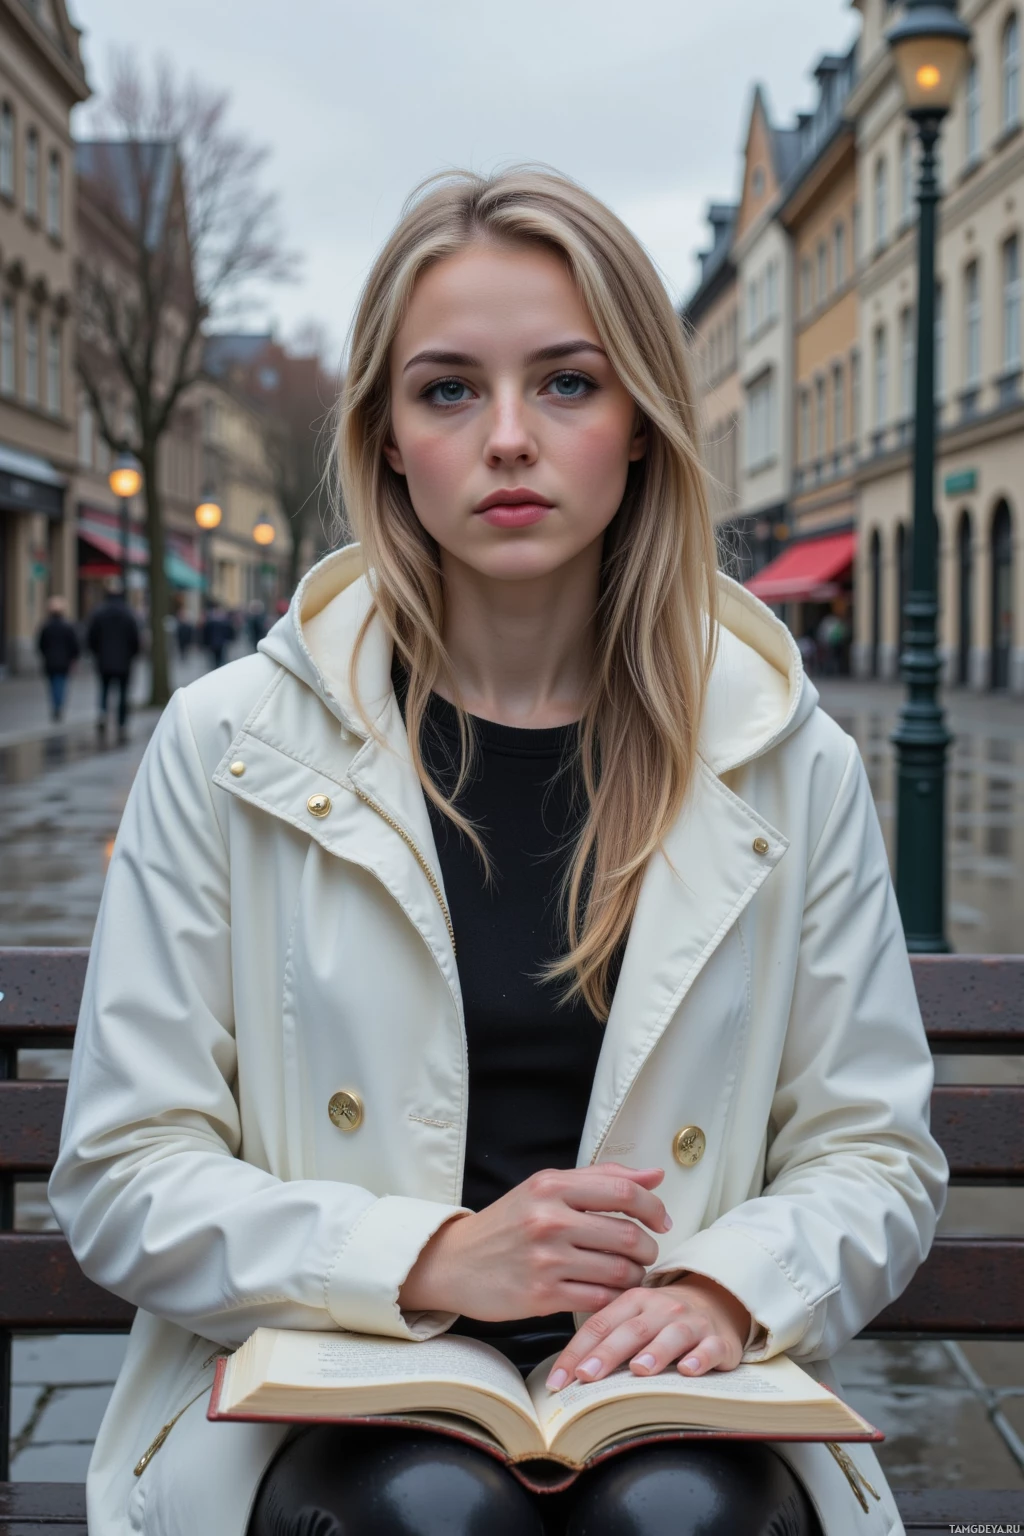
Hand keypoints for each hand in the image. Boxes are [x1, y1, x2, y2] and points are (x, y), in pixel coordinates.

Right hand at [399, 1165, 671, 1321]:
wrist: (455, 1262)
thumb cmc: (509, 1223)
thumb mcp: (547, 1188)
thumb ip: (602, 1178)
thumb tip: (656, 1174)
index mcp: (552, 1185)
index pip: (623, 1190)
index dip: (654, 1207)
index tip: (663, 1220)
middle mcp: (549, 1219)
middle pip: (628, 1235)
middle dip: (648, 1248)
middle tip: (646, 1254)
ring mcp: (546, 1259)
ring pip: (619, 1271)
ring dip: (635, 1276)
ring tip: (629, 1274)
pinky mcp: (542, 1295)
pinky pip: (599, 1299)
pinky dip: (614, 1298)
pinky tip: (609, 1292)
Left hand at [544, 1275, 750, 1390]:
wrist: (716, 1301)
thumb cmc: (663, 1318)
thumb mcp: (634, 1318)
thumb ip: (606, 1339)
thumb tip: (566, 1377)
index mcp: (635, 1300)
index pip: (600, 1325)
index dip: (577, 1352)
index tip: (558, 1382)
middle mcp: (662, 1308)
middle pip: (632, 1330)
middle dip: (607, 1354)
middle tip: (587, 1376)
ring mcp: (692, 1322)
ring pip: (672, 1335)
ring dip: (655, 1352)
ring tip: (638, 1369)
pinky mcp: (719, 1340)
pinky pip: (710, 1348)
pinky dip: (700, 1358)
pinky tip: (688, 1370)